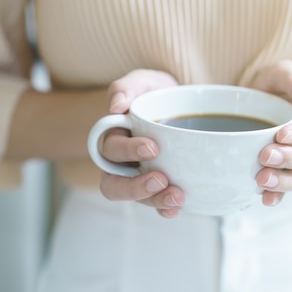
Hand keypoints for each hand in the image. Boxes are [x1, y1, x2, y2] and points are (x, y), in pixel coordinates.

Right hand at [99, 69, 184, 217]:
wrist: (180, 104)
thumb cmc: (155, 93)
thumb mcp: (142, 82)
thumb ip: (126, 87)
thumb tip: (115, 105)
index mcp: (114, 137)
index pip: (111, 149)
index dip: (128, 151)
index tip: (153, 147)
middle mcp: (122, 162)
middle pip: (114, 184)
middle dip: (136, 187)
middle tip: (161, 180)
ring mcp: (140, 177)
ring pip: (136, 198)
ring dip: (155, 201)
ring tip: (177, 197)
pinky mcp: (159, 187)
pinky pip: (156, 205)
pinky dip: (165, 210)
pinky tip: (177, 209)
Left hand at [249, 60, 291, 205]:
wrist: (258, 99)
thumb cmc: (274, 84)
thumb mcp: (281, 72)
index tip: (281, 134)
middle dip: (289, 159)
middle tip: (265, 156)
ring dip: (283, 182)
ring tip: (262, 180)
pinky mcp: (280, 170)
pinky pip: (283, 189)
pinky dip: (276, 196)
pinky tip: (264, 199)